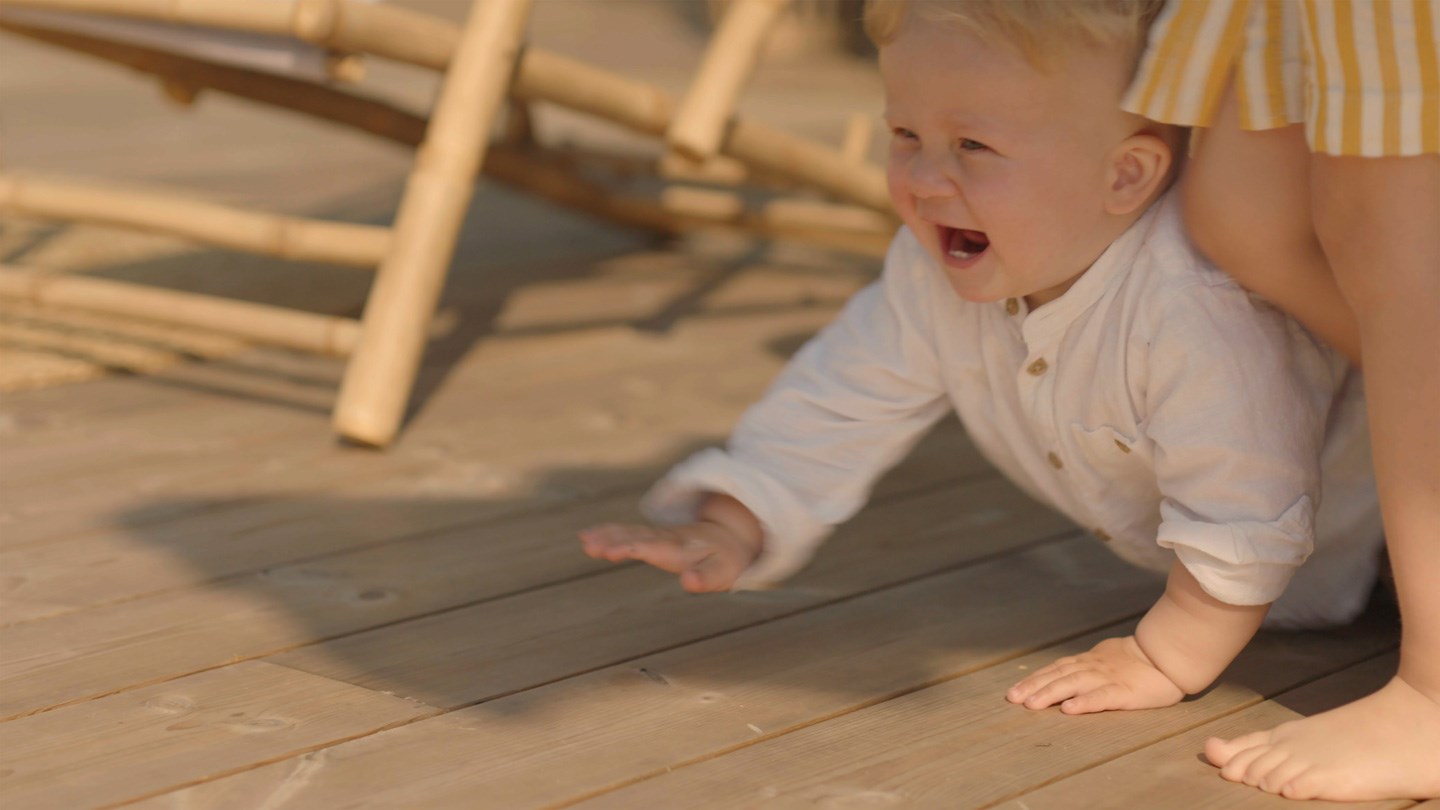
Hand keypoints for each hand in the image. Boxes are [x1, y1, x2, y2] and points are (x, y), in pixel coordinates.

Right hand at [578, 520, 759, 592]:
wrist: (729, 537)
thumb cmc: (725, 559)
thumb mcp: (722, 573)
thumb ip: (705, 578)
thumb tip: (688, 582)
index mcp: (679, 547)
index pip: (652, 547)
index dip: (631, 548)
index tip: (611, 552)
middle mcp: (665, 538)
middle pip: (635, 536)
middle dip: (612, 540)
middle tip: (588, 545)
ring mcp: (657, 535)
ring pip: (628, 532)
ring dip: (606, 534)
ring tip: (583, 539)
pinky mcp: (651, 537)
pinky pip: (627, 531)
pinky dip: (608, 531)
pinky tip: (588, 536)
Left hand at [1006, 636, 1184, 713]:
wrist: (1167, 656)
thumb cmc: (1134, 662)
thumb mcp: (1103, 660)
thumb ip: (1083, 667)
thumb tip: (1058, 676)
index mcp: (1087, 662)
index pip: (1054, 670)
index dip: (1033, 680)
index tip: (1013, 692)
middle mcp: (1092, 668)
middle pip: (1058, 676)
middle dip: (1034, 687)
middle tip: (1013, 699)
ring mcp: (1108, 679)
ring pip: (1074, 684)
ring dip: (1051, 693)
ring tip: (1032, 705)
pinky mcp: (1125, 692)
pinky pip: (1103, 697)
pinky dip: (1085, 702)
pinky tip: (1070, 709)